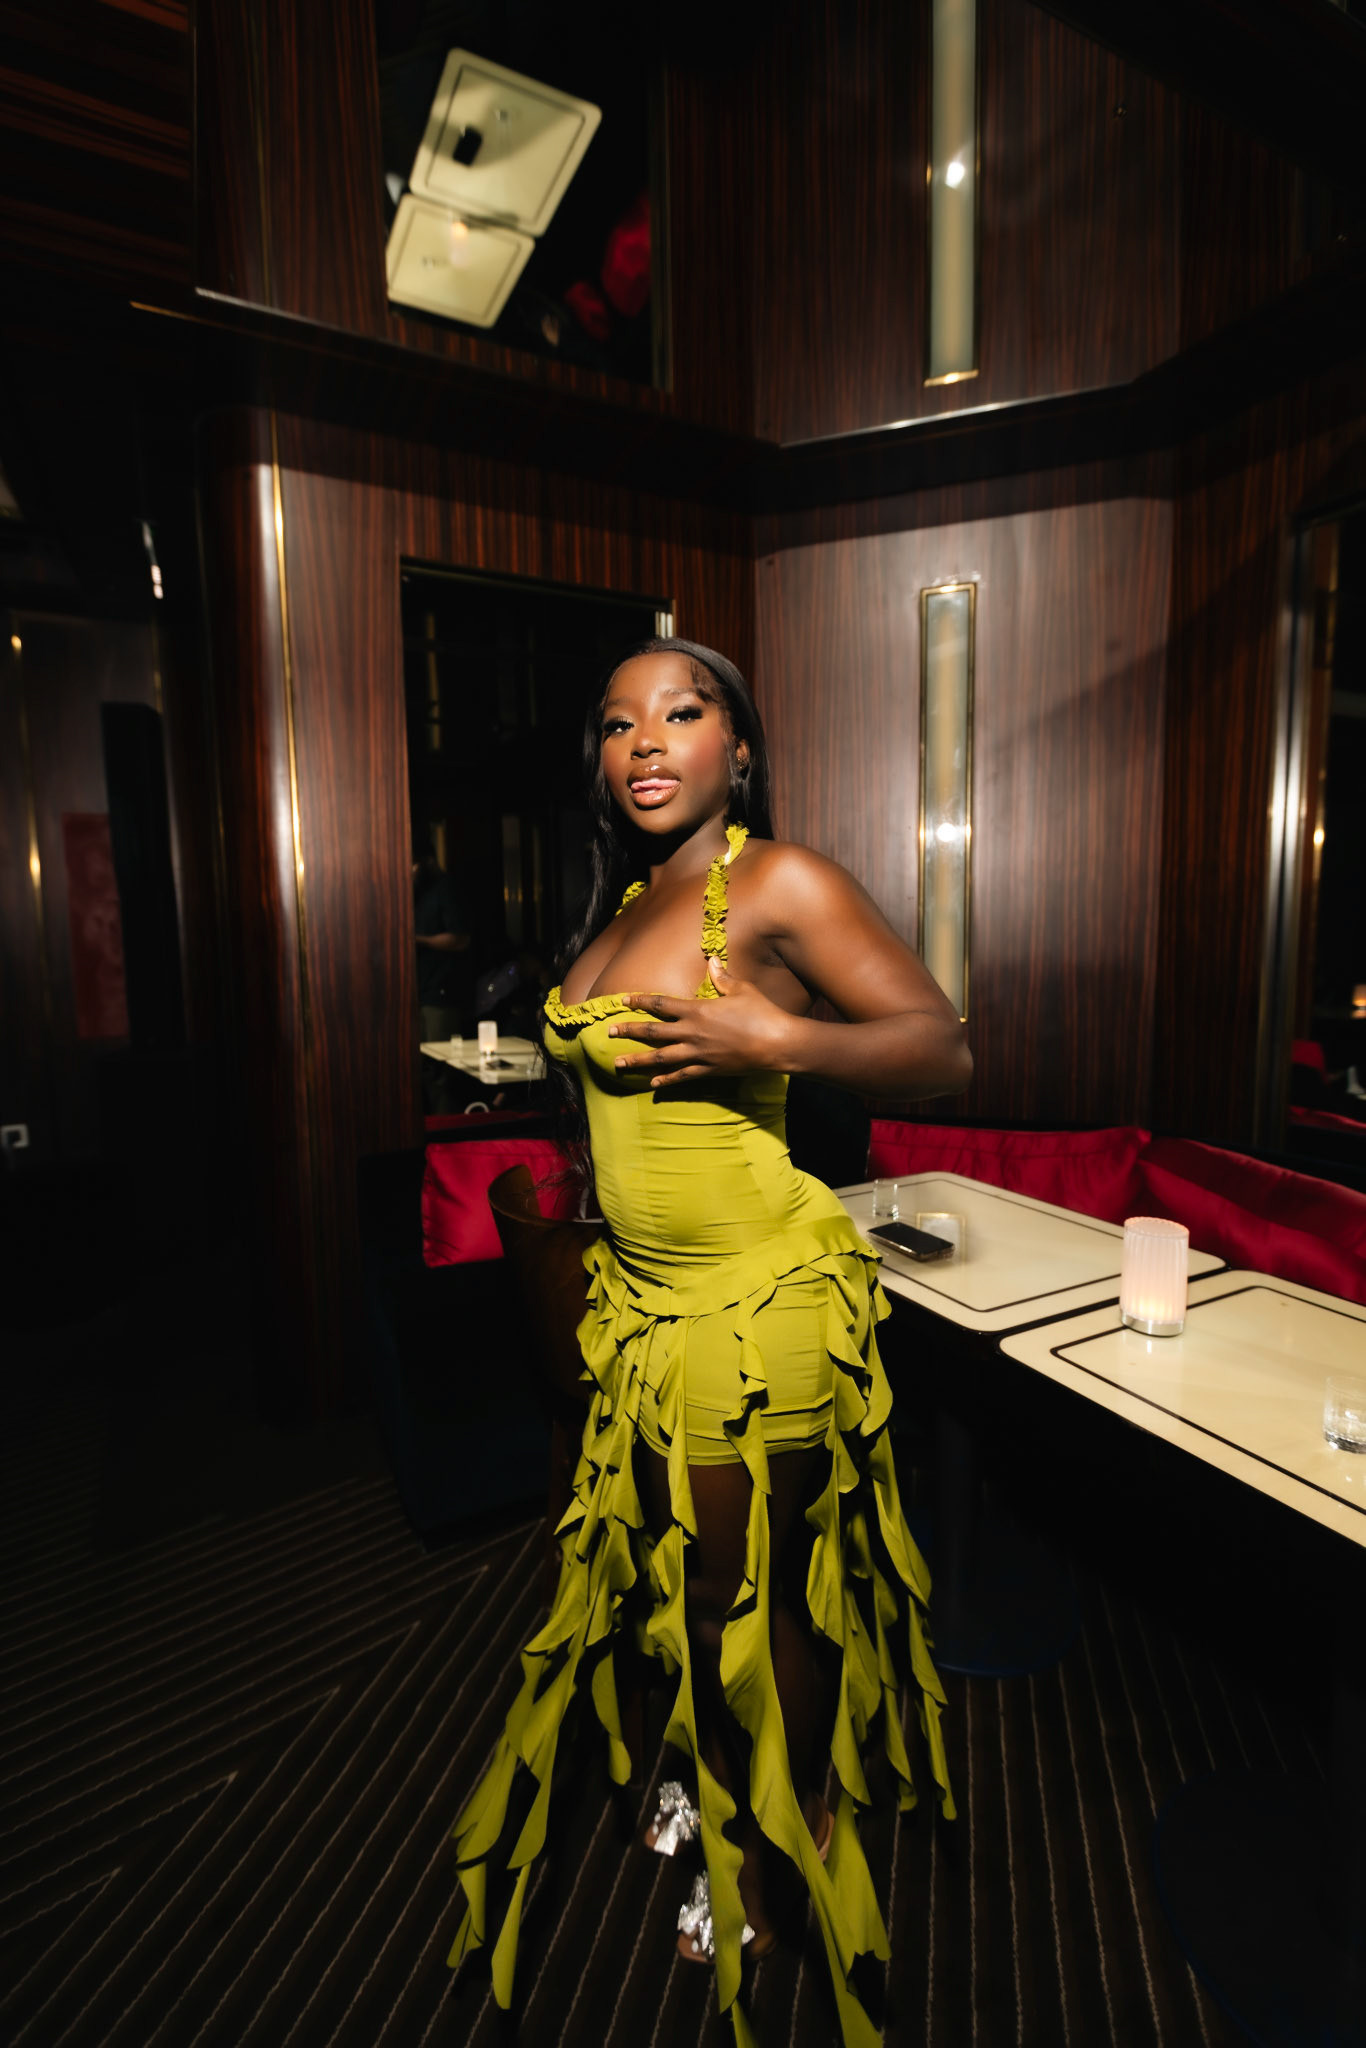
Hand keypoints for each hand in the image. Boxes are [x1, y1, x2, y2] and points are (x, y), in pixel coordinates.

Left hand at [606, 957, 794, 1087]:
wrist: (777, 1044)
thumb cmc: (761, 1013)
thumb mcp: (741, 990)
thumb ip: (722, 978)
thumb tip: (712, 961)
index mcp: (698, 1010)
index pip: (661, 1004)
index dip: (641, 1001)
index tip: (623, 1000)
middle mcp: (692, 1033)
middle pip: (653, 1032)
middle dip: (629, 1031)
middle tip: (609, 1032)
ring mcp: (699, 1054)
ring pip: (661, 1058)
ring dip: (638, 1061)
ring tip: (618, 1063)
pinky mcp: (709, 1070)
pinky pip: (682, 1076)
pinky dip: (666, 1080)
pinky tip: (652, 1084)